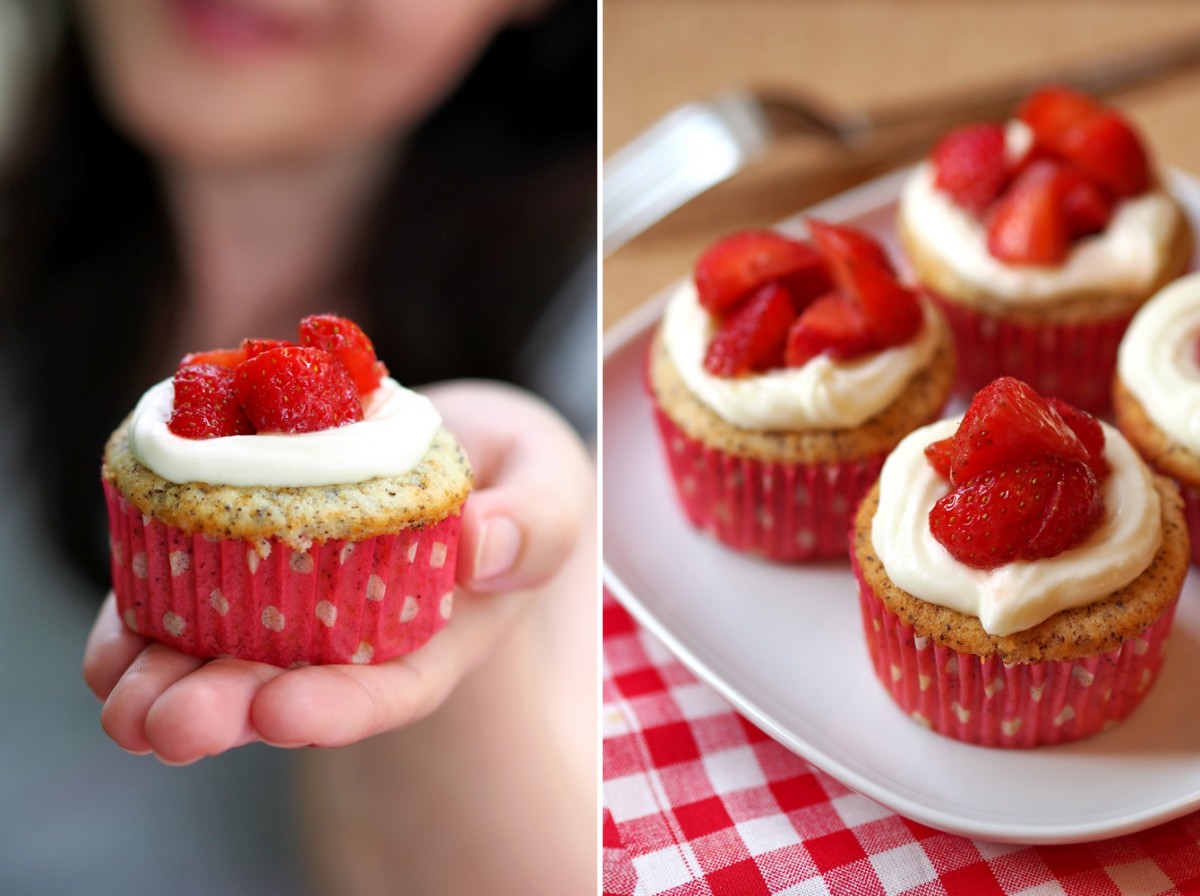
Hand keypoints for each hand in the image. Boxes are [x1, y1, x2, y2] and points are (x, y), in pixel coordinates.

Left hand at [82, 380, 593, 762]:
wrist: (465, 442)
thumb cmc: (518, 475)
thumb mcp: (552, 486)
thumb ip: (539, 523)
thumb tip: (485, 548)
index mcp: (437, 634)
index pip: (389, 687)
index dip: (336, 706)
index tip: (281, 710)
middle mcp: (358, 635)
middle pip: (290, 687)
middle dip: (224, 710)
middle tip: (169, 724)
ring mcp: (298, 604)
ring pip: (225, 658)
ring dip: (164, 684)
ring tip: (120, 696)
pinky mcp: (249, 557)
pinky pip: (189, 599)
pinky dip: (141, 624)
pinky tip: (112, 645)